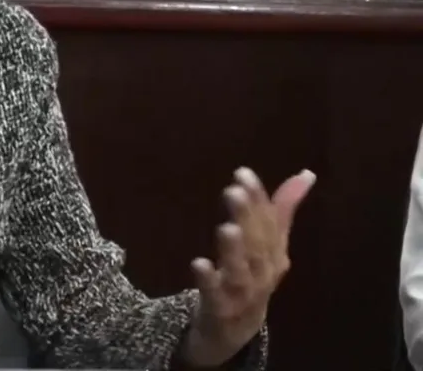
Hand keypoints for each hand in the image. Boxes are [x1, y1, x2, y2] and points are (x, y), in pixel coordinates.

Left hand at [181, 167, 315, 367]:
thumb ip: (280, 210)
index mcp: (275, 255)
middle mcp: (263, 274)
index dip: (258, 199)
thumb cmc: (251, 280)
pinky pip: (216, 297)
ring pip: (243, 273)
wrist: (233, 331)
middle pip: (258, 246)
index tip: (243, 173)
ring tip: (226, 227)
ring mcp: (243, 295)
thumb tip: (306, 174)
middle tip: (234, 192)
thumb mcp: (266, 246)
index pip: (269, 224)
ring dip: (235, 251)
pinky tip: (198, 263)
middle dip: (248, 219)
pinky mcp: (221, 311)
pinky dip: (209, 281)